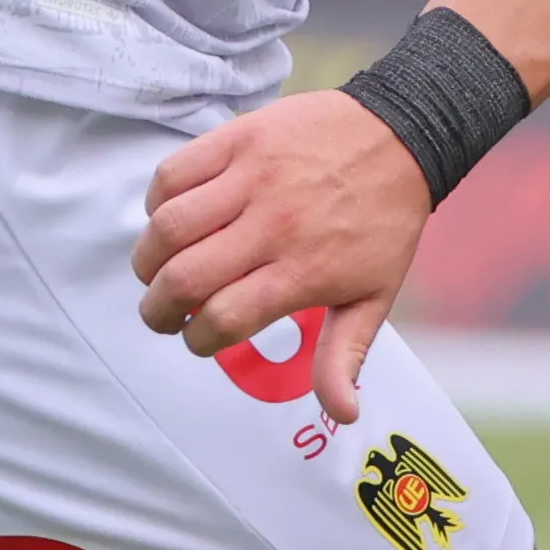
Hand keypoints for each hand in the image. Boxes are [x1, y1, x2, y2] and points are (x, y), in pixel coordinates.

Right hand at [133, 91, 430, 425]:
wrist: (401, 135)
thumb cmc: (384, 222)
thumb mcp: (374, 295)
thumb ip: (344, 356)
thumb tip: (341, 414)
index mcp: (305, 269)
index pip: (223, 318)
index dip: (198, 340)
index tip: (199, 339)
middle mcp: (275, 225)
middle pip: (184, 279)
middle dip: (158, 310)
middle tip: (161, 314)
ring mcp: (253, 178)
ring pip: (168, 227)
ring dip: (148, 259)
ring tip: (157, 270)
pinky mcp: (238, 138)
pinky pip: (172, 174)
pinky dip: (157, 202)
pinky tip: (172, 218)